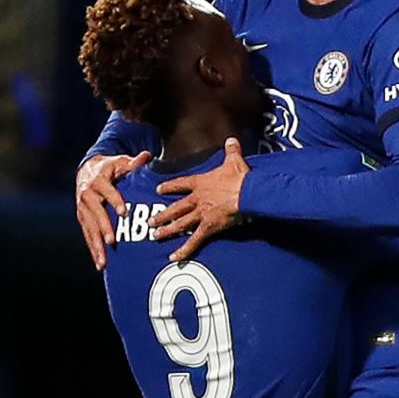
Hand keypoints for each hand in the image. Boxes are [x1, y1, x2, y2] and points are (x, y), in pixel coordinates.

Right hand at [76, 151, 151, 269]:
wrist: (87, 170)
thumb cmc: (110, 167)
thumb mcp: (121, 162)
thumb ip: (134, 162)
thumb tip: (147, 156)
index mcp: (99, 180)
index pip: (108, 192)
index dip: (115, 201)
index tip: (124, 212)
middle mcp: (88, 194)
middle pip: (96, 213)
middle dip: (104, 228)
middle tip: (112, 241)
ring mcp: (83, 208)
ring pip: (89, 228)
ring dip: (96, 245)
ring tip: (103, 261)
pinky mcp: (81, 217)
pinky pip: (87, 234)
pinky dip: (92, 249)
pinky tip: (99, 263)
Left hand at [150, 138, 249, 262]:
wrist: (247, 192)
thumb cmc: (240, 177)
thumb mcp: (234, 160)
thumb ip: (231, 150)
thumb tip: (231, 139)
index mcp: (201, 183)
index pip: (181, 184)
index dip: (169, 187)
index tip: (158, 190)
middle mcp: (197, 199)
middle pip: (176, 208)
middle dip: (162, 215)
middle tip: (151, 221)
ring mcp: (201, 214)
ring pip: (180, 224)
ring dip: (167, 230)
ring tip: (155, 236)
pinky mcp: (208, 227)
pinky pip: (194, 241)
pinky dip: (184, 250)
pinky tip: (174, 258)